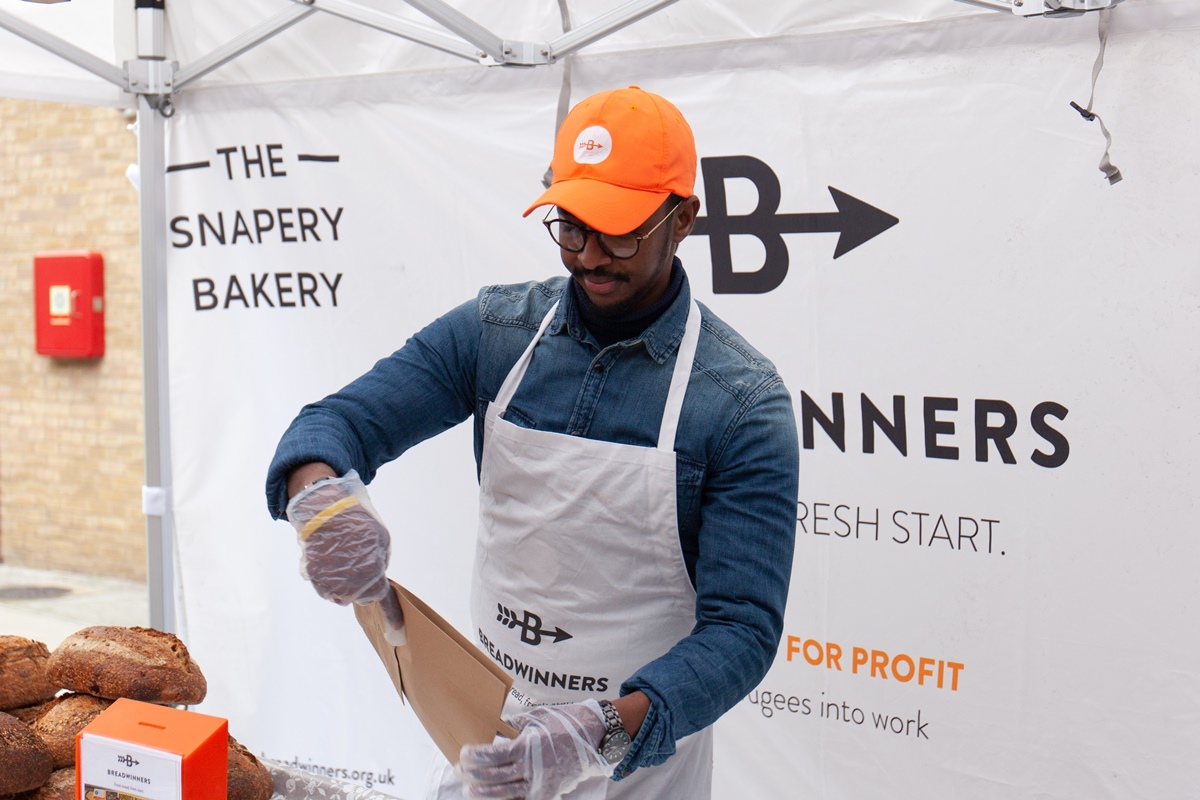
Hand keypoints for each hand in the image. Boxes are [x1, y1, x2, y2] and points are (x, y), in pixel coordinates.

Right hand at [285, 469, 391, 606]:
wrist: (324, 510)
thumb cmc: (356, 523)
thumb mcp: (380, 538)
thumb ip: (381, 561)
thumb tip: (376, 577)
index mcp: (372, 571)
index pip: (383, 598)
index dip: (392, 616)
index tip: (397, 631)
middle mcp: (351, 582)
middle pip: (361, 596)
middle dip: (363, 585)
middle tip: (357, 563)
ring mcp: (331, 581)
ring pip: (342, 595)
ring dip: (344, 582)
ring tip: (342, 558)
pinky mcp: (314, 577)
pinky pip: (325, 588)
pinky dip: (328, 578)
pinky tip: (329, 559)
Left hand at [457, 700, 611, 799]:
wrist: (595, 736)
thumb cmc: (564, 723)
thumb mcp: (537, 718)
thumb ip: (513, 725)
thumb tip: (490, 728)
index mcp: (529, 746)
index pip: (494, 756)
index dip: (475, 757)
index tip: (463, 754)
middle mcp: (534, 768)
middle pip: (495, 778)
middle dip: (473, 777)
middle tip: (459, 772)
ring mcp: (541, 784)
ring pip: (505, 795)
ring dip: (484, 794)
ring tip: (470, 790)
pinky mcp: (548, 794)